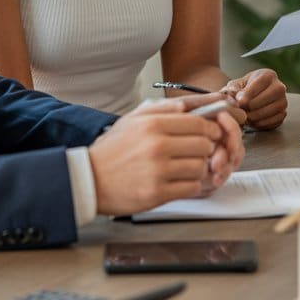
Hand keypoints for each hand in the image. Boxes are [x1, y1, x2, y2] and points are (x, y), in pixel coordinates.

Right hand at [88, 93, 243, 215]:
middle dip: (206, 149)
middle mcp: (157, 146)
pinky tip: (179, 181)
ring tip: (186, 167)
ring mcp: (158, 171)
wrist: (88, 180)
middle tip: (198, 152)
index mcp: (152, 125)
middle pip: (204, 145)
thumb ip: (162, 110)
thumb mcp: (132, 120)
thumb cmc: (111, 150)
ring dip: (198, 168)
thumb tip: (189, 105)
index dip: (211, 129)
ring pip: (200, 167)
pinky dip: (190, 185)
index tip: (210, 134)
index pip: (199, 124)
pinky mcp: (158, 193)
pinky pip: (191, 187)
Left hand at [219, 68, 287, 129]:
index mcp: (268, 75)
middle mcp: (279, 87)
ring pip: (267, 112)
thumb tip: (233, 95)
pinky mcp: (283, 114)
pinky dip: (259, 124)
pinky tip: (252, 120)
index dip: (247, 94)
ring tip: (245, 115)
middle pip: (263, 100)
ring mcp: (283, 101)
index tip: (239, 101)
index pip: (259, 85)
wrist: (255, 97)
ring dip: (253, 117)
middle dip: (248, 107)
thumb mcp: (236, 85)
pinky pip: (271, 122)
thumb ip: (232, 89)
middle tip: (240, 110)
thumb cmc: (244, 89)